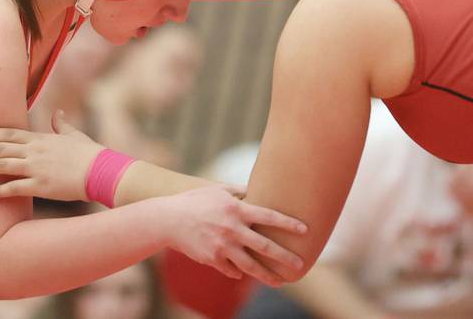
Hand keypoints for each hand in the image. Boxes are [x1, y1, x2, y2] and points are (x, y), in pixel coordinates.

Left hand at [0, 110, 102, 200]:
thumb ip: (61, 125)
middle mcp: (34, 151)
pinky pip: (14, 188)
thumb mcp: (74, 135)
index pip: (8, 133)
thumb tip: (57, 113)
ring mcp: (36, 168)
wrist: (102, 171)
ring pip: (1, 165)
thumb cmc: (90, 153)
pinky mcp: (41, 185)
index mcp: (40, 138)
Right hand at [161, 185, 307, 286]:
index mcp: (235, 209)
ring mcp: (222, 246)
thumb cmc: (195, 201)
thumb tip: (257, 190)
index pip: (268, 216)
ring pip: (250, 266)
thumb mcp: (217, 190)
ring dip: (267, 275)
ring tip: (280, 282)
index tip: (304, 230)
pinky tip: (245, 275)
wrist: (168, 219)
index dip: (287, 223)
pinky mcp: (212, 259)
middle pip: (264, 246)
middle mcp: (231, 229)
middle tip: (299, 265)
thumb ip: (239, 191)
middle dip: (284, 256)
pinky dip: (238, 272)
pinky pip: (231, 270)